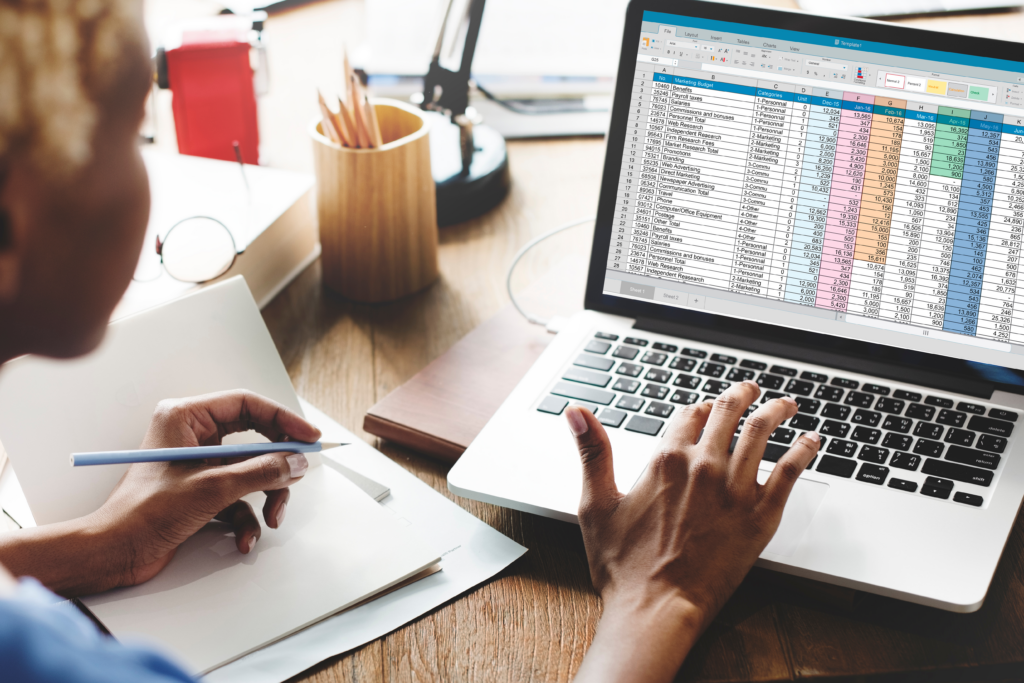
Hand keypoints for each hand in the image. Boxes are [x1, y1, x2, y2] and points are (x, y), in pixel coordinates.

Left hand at [95, 390, 321, 585]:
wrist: (114, 553)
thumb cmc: (143, 513)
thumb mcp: (212, 488)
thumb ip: (260, 472)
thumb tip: (295, 463)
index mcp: (185, 418)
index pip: (247, 404)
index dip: (283, 420)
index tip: (308, 437)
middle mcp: (192, 435)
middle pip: (254, 439)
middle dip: (276, 465)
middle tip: (297, 475)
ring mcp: (197, 464)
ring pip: (251, 470)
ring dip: (265, 496)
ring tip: (271, 518)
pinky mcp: (200, 490)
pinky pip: (239, 496)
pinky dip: (247, 518)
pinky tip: (244, 538)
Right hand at [566, 380, 819, 682]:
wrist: (656, 609)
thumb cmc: (623, 566)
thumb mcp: (596, 503)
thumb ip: (592, 451)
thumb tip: (576, 411)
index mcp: (665, 460)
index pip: (689, 414)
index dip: (698, 407)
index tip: (706, 408)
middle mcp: (703, 466)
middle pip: (729, 413)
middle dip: (741, 395)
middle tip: (750, 390)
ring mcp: (735, 490)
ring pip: (762, 432)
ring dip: (776, 411)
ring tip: (785, 404)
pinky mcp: (760, 516)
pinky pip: (790, 472)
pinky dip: (803, 450)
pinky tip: (811, 441)